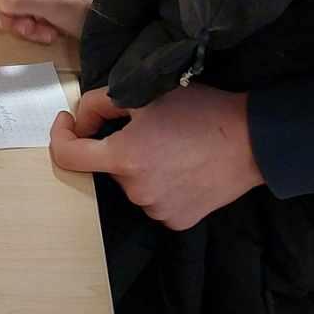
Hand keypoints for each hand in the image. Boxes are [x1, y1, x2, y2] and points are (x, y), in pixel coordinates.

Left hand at [48, 82, 260, 225]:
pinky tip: (186, 169)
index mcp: (123, 158)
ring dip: (143, 166)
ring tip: (176, 148)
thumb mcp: (147, 93)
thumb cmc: (202, 111)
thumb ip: (102, 102)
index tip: (71, 121)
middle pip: (109, 166)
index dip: (61, 135)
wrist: (253, 141)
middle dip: (119, 147)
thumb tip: (81, 120)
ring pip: (134, 184)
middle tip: (152, 128)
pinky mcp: (177, 220)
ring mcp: (156, 210)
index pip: (68, 155)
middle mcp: (135, 190)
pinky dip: (163, 185)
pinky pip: (156, 201)